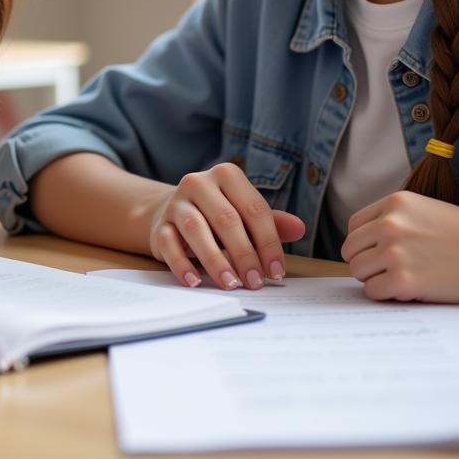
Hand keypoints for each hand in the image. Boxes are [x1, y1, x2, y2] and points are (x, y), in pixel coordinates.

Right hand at [147, 162, 305, 289]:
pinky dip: (181, 265)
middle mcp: (199, 183)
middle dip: (244, 254)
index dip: (268, 242)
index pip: (253, 208)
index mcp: (226, 175)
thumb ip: (270, 222)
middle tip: (255, 282)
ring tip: (230, 284)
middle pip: (226, 219)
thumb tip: (298, 228)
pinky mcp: (159, 224)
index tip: (276, 272)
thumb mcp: (244, 212)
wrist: (172, 211)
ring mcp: (176, 203)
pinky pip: (169, 244)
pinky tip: (195, 282)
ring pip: (196, 229)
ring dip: (215, 260)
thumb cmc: (217, 214)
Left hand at [341, 190, 458, 302]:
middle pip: (352, 249)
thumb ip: (393, 219)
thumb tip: (364, 243)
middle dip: (366, 263)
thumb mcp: (424, 210)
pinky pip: (373, 291)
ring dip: (374, 279)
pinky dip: (385, 295)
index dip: (364, 244)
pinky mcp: (404, 280)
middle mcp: (389, 223)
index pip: (354, 226)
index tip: (378, 254)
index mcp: (394, 203)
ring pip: (358, 271)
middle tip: (389, 272)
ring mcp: (395, 251)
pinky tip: (407, 292)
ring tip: (400, 281)